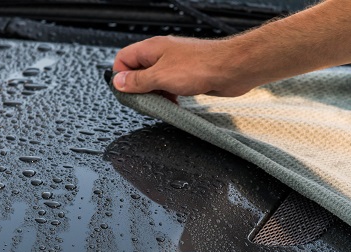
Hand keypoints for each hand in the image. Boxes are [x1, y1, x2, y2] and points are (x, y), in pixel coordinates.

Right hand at [112, 35, 256, 97]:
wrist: (231, 69)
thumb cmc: (200, 67)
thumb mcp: (161, 77)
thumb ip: (138, 81)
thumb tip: (118, 82)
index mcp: (152, 48)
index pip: (124, 59)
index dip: (121, 77)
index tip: (125, 93)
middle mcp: (162, 54)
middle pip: (138, 71)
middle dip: (139, 89)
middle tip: (144, 102)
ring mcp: (175, 64)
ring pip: (155, 81)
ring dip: (155, 94)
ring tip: (161, 104)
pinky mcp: (187, 75)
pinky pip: (170, 86)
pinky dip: (169, 96)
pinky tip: (174, 104)